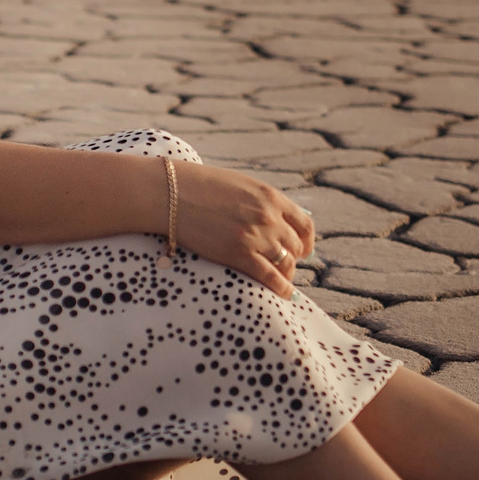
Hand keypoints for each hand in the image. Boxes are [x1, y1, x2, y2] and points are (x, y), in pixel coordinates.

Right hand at [172, 161, 316, 297]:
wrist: (172, 193)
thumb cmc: (200, 187)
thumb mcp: (240, 185)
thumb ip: (261, 201)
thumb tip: (275, 218)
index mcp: (271, 197)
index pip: (304, 224)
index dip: (307, 241)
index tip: (304, 250)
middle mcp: (269, 217)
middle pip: (296, 246)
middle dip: (294, 258)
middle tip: (287, 265)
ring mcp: (256, 237)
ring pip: (286, 263)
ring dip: (287, 273)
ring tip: (283, 280)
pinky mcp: (239, 255)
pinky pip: (271, 277)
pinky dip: (281, 288)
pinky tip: (284, 294)